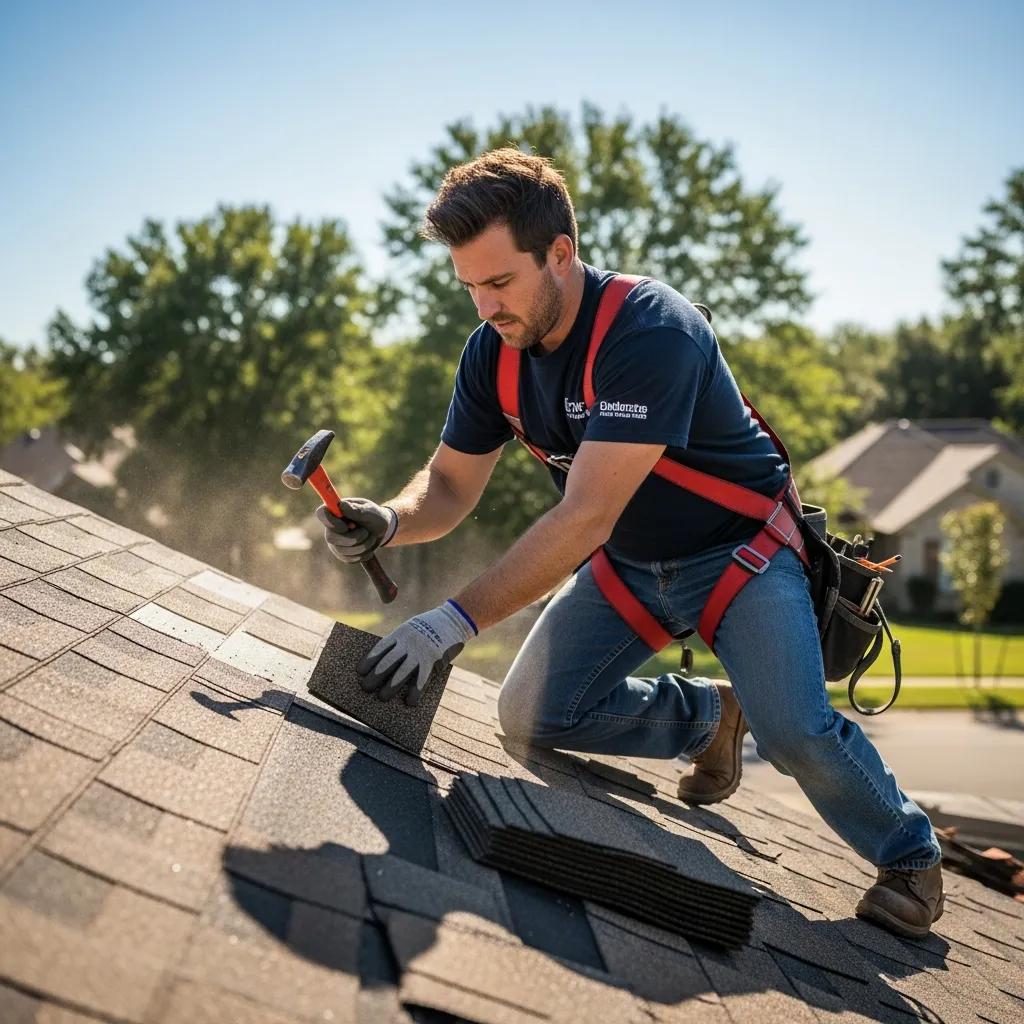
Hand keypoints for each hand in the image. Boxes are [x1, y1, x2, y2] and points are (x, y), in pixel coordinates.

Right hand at [316, 498, 397, 563]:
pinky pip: (349, 559)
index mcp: (336, 511)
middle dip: (354, 538)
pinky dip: (363, 554)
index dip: (331, 522)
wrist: (382, 530)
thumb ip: (357, 510)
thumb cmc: (374, 517)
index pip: (321, 513)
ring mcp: (335, 542)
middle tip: (366, 532)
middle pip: (331, 537)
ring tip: (371, 536)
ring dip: (362, 545)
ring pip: (342, 550)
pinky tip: (368, 546)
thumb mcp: (370, 512)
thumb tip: (341, 505)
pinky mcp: (342, 554)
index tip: (347, 526)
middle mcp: (331, 527)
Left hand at [357, 600, 476, 704]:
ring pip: (402, 671)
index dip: (369, 660)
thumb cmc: (431, 626)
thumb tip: (387, 664)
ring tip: (382, 697)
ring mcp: (421, 651)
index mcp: (401, 633)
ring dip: (392, 685)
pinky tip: (411, 701)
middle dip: (375, 675)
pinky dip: (417, 690)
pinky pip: (423, 677)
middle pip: (388, 661)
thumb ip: (401, 643)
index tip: (359, 671)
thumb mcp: (412, 628)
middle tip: (365, 687)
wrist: (454, 618)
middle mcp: (408, 642)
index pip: (381, 647)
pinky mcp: (434, 659)